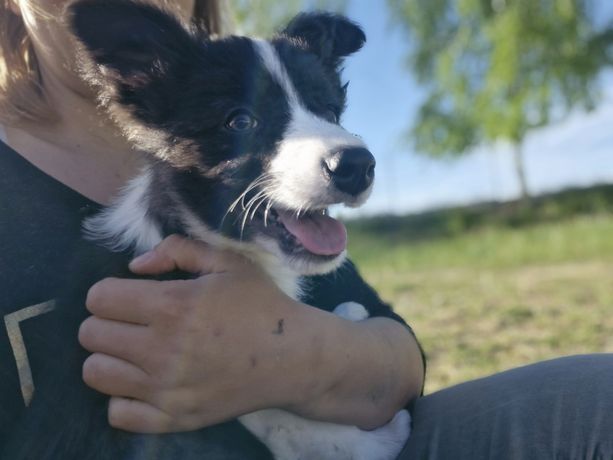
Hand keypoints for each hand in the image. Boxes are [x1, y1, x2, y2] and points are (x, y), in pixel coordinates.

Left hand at [79, 235, 311, 432]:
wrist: (294, 357)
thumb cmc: (261, 304)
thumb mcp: (228, 262)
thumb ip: (178, 250)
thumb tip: (134, 265)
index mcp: (173, 306)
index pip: (99, 298)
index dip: (111, 292)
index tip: (131, 296)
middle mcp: (162, 350)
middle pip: (90, 335)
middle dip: (108, 322)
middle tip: (135, 322)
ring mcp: (166, 390)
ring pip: (96, 373)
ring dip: (111, 358)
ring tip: (138, 351)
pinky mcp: (174, 419)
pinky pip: (117, 413)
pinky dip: (125, 397)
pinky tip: (146, 383)